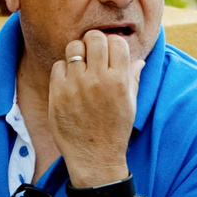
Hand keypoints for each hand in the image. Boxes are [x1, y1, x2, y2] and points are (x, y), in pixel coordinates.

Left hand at [49, 29, 139, 186]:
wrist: (95, 158)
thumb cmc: (114, 130)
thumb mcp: (130, 104)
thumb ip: (133, 78)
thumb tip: (139, 60)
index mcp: (119, 80)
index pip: (115, 41)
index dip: (112, 44)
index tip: (109, 54)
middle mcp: (98, 79)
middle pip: (93, 38)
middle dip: (93, 43)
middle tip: (92, 55)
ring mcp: (76, 85)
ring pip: (73, 48)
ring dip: (77, 54)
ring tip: (80, 68)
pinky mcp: (58, 93)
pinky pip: (58, 66)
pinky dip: (63, 71)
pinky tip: (70, 83)